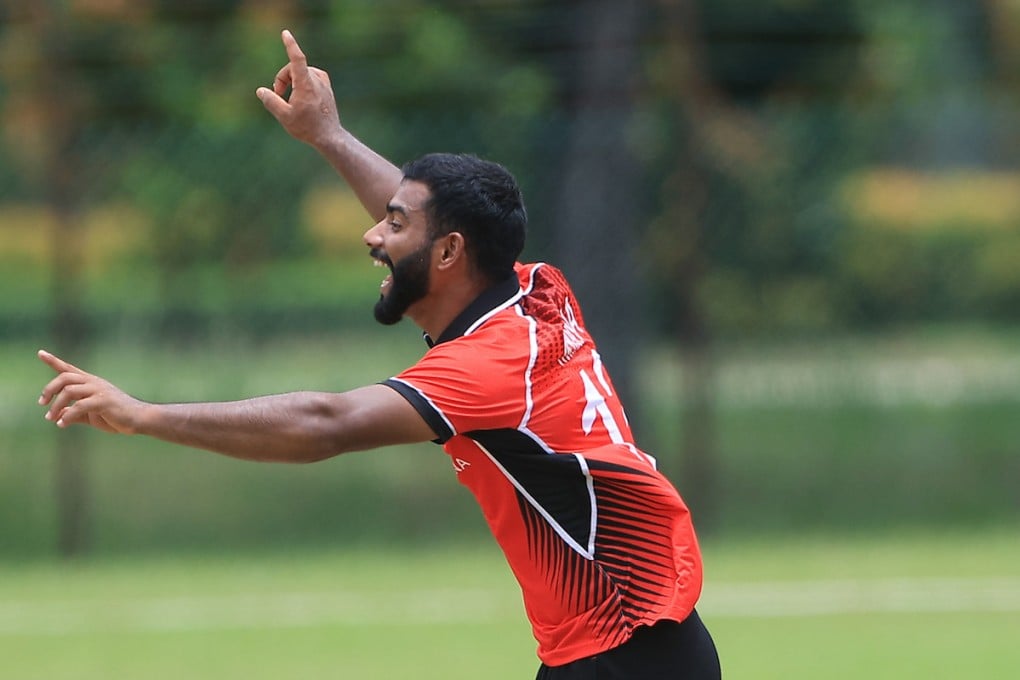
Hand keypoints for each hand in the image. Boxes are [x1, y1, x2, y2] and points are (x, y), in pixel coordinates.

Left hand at [37, 350, 144, 433]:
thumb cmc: (115, 416)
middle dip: (50, 389)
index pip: (69, 369)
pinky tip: (62, 424)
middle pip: (65, 377)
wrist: (138, 419)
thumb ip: (73, 413)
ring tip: (50, 418)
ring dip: (56, 405)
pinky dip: (68, 416)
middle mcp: (93, 383)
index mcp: (90, 383)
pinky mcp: (103, 401)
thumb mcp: (89, 414)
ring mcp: (99, 390)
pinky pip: (79, 406)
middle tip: (42, 403)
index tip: (40, 353)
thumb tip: (57, 416)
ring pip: (69, 391)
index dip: (53, 361)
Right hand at [256, 29, 342, 148]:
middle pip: (293, 69)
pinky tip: (300, 92)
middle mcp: (317, 80)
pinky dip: (302, 81)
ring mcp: (324, 84)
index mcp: (306, 84)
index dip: (290, 45)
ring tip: (288, 97)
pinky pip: (312, 76)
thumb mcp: (284, 116)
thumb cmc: (307, 127)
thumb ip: (271, 101)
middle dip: (282, 78)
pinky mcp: (327, 89)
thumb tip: (261, 91)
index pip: (297, 59)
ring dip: (292, 81)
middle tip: (277, 94)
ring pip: (302, 73)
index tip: (286, 33)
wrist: (330, 137)